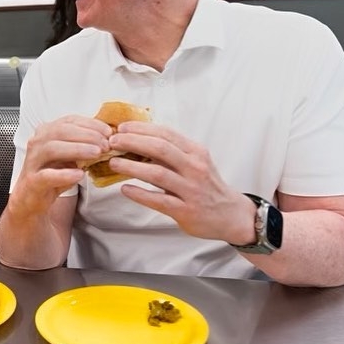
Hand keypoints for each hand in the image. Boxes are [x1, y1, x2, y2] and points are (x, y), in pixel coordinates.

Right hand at [12, 115, 110, 212]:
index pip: (70, 121)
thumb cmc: (52, 174)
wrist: (31, 198)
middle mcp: (37, 142)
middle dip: (87, 135)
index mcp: (47, 132)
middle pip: (61, 131)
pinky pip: (47, 175)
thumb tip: (108, 140)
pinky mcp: (32, 180)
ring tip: (96, 153)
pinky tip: (80, 174)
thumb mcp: (70, 157)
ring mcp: (32, 161)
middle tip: (106, 144)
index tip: (108, 132)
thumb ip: (84, 146)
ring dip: (77, 149)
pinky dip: (64, 174)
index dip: (90, 124)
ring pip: (52, 149)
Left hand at [106, 120, 252, 242]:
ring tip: (113, 163)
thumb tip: (137, 140)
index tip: (122, 128)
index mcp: (196, 152)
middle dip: (133, 142)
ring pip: (157, 174)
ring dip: (131, 167)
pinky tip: (125, 189)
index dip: (142, 128)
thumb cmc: (206, 185)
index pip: (166, 133)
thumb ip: (171, 152)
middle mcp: (195, 168)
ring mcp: (191, 190)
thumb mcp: (195, 162)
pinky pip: (159, 200)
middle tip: (113, 142)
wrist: (231, 215)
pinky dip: (140, 194)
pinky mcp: (186, 211)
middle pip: (160, 149)